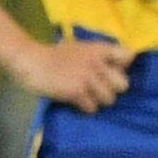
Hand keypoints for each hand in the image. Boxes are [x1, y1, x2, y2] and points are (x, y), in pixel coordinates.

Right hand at [14, 37, 129, 111]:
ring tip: (86, 98)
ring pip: (109, 100)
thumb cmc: (53, 55)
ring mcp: (87, 77)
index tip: (111, 72)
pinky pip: (92, 108)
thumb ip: (98, 55)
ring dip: (98, 101)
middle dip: (112, 90)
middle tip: (99, 90)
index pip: (128, 56)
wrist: (29, 60)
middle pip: (123, 85)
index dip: (123, 67)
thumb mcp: (80, 48)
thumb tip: (117, 68)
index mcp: (99, 49)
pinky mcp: (76, 91)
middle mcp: (97, 62)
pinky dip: (85, 109)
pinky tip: (76, 103)